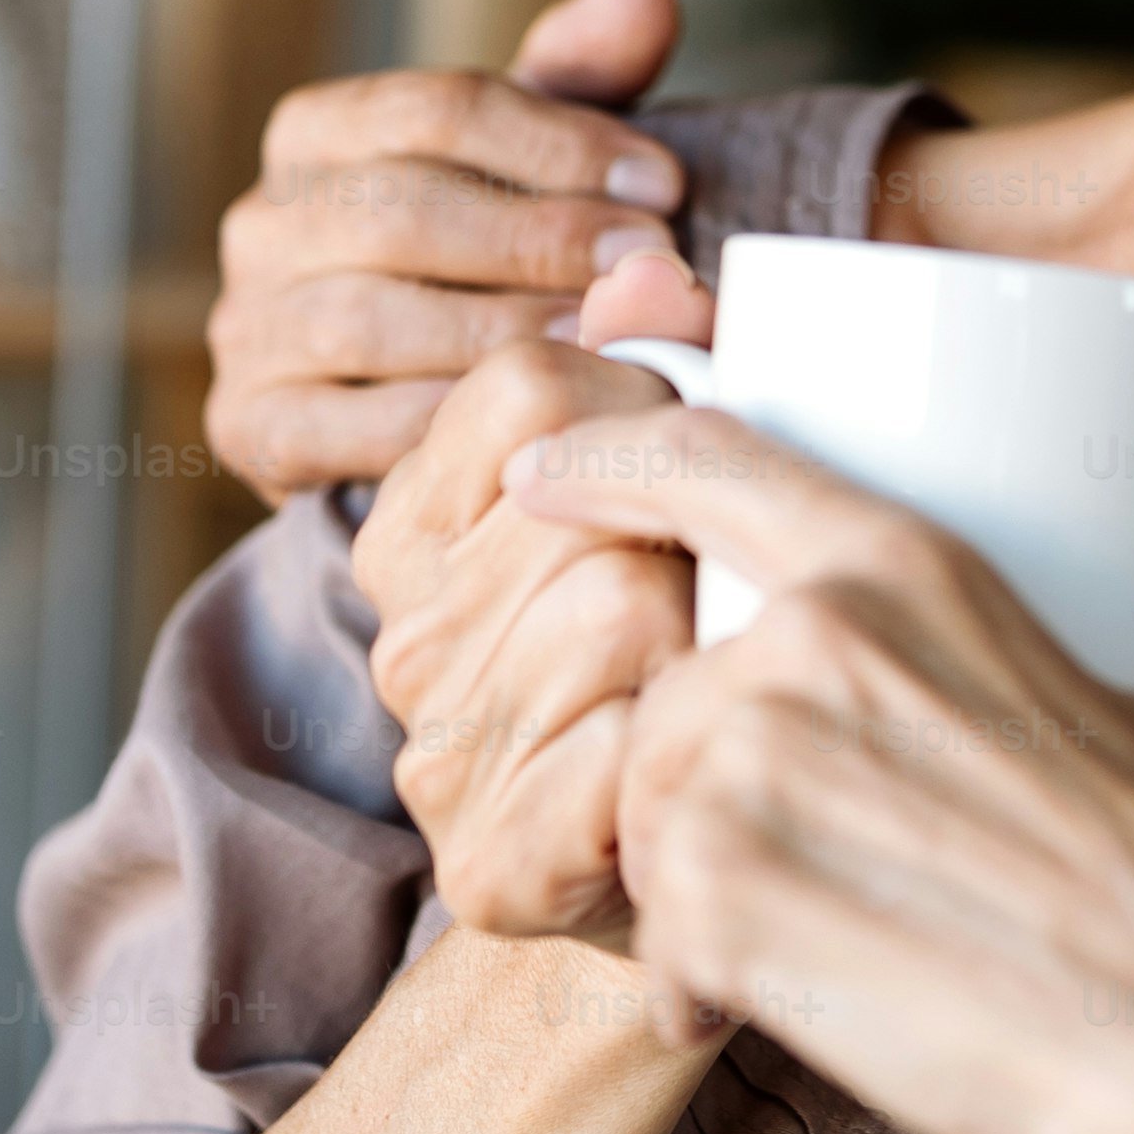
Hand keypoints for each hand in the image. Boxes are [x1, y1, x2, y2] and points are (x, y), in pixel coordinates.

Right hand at [205, 0, 692, 496]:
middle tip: (644, 264)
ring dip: (496, 329)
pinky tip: (525, 421)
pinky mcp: (248, 427)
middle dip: (537, 236)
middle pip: (398, 209)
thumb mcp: (527, 160)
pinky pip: (337, 427)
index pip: (437, 108)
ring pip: (365, 317)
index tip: (665, 184)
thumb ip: (582, 78)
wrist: (412, 408)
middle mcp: (261, 223)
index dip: (560, 142)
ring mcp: (244, 328)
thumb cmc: (485, 261)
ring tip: (600, 337)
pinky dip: (436, 423)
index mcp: (317, 133)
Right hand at [346, 242, 727, 939]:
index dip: (650, 403)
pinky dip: (695, 747)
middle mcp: (404, 636)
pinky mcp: (490, 866)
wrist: (724, 857)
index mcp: (416, 523)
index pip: (531, 380)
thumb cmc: (706, 646)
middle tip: (729, 598)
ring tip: (720, 682)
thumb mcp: (679, 483)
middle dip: (693, 533)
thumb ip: (659, 361)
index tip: (697, 465)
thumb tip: (651, 268)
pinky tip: (701, 767)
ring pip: (616, 608)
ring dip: (707, 641)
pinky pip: (630, 747)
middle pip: (582, 498)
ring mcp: (436, 755)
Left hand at [507, 400, 1133, 1133]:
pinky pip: (652, 933)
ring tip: (792, 952)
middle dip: (701, 783)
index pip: (704, 462)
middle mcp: (807, 643)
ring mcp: (747, 767)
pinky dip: (690, 986)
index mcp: (909, 566)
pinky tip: (754, 1015)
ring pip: (648, 809)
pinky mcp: (714, 901)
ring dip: (692, 885)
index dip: (605, 462)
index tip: (542, 481)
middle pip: (670, 690)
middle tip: (791, 871)